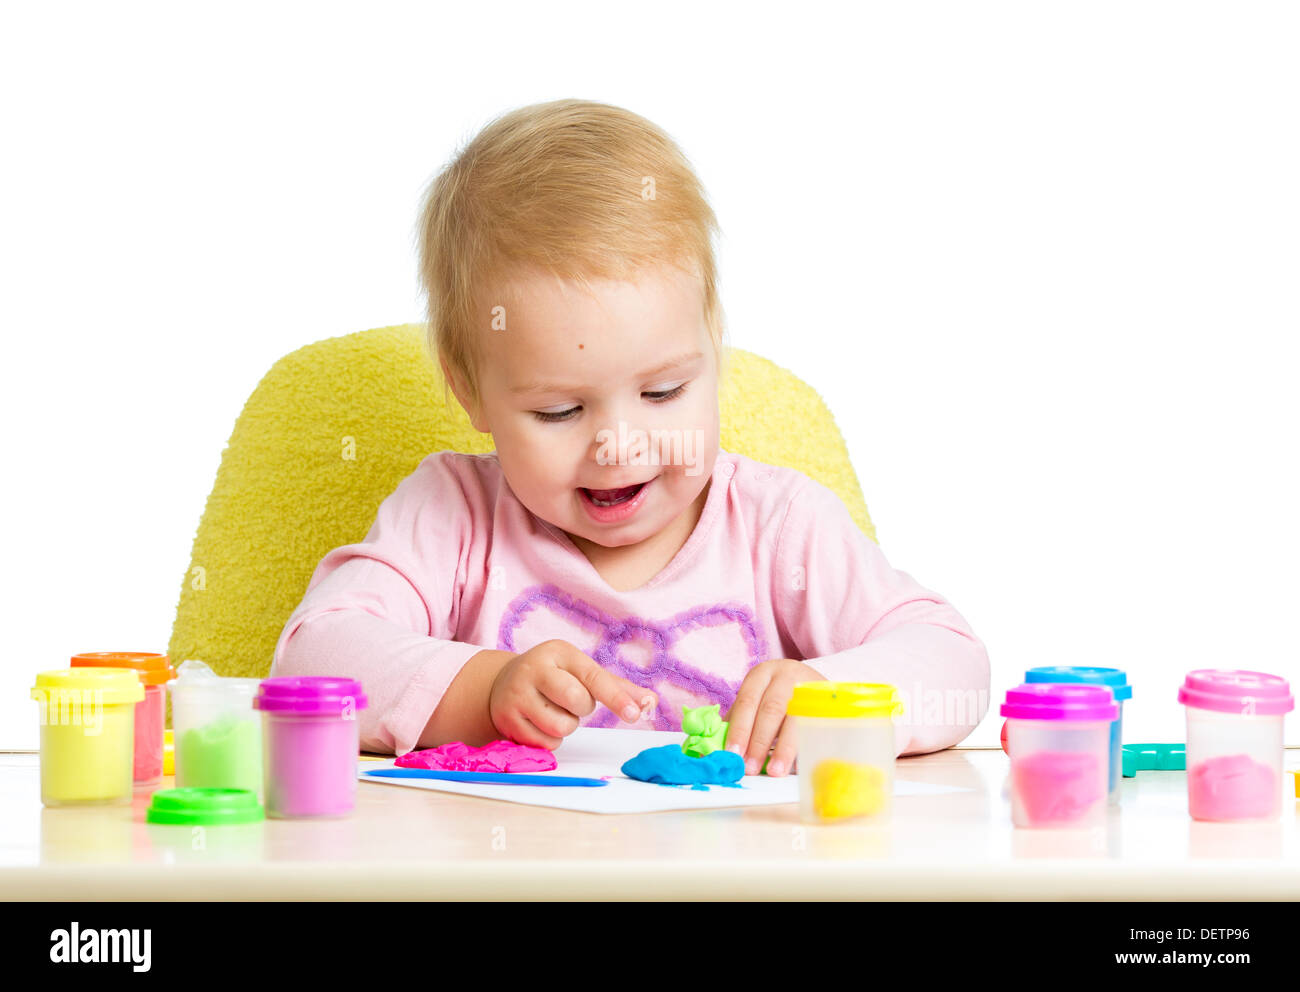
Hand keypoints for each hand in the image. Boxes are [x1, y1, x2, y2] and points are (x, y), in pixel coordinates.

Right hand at [489, 639, 656, 748]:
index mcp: (558, 652)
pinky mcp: (507, 721)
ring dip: (566, 724)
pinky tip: (539, 721)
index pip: (593, 676)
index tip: (634, 714)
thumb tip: (650, 703)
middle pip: (577, 702)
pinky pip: (546, 743)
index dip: (615, 697)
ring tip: (554, 710)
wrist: (500, 683)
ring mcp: (517, 695)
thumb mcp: (580, 671)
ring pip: (561, 727)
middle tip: (571, 700)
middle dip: (582, 708)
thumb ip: (616, 687)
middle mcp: (534, 670)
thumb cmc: (553, 676)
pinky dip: (551, 738)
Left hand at [724, 660, 824, 776]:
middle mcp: (786, 676)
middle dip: (759, 742)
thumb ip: (741, 719)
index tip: (732, 754)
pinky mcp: (827, 702)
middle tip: (750, 768)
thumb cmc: (779, 695)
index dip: (739, 729)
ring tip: (775, 770)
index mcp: (762, 674)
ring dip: (784, 748)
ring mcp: (809, 687)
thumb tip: (721, 750)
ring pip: (796, 719)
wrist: (816, 683)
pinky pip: (816, 726)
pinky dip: (807, 746)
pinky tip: (800, 763)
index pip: (747, 702)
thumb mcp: (759, 698)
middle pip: (771, 710)